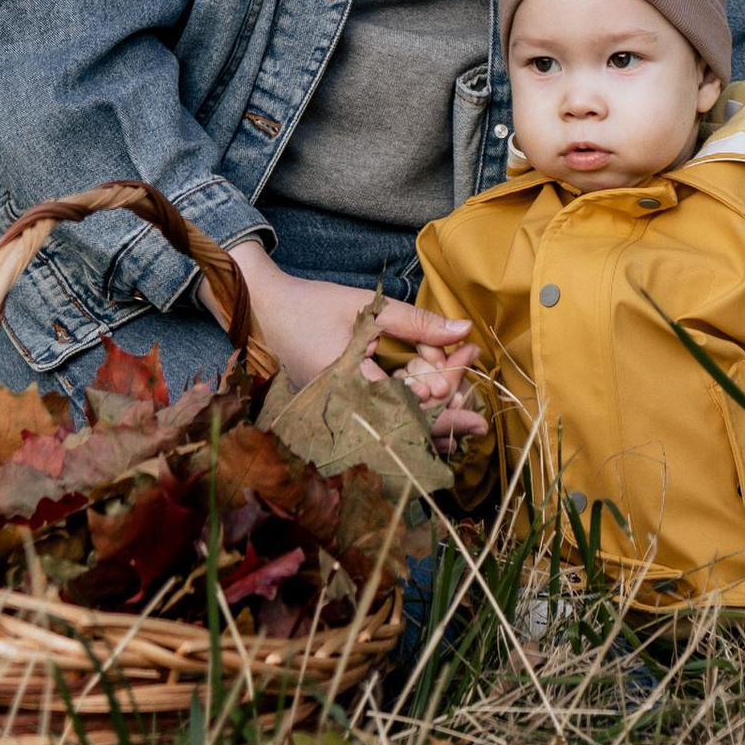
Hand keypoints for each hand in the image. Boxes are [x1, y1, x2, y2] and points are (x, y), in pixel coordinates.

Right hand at [229, 243, 484, 442]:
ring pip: (394, 438)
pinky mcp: (337, 419)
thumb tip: (464, 330)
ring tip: (464, 422)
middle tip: (480, 415)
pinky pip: (379, 432)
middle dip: (448, 417)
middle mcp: (342, 412)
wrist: (264, 314)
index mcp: (349, 384)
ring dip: (430, 428)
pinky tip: (430, 424)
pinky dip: (407, 427)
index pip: (412, 398)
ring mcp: (337, 420)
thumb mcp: (369, 308)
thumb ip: (417, 322)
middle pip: (407, 429)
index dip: (447, 383)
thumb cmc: (312, 306)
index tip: (469, 358)